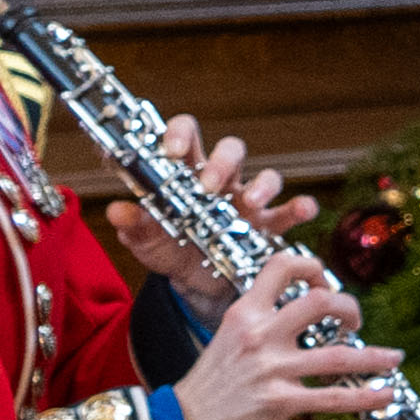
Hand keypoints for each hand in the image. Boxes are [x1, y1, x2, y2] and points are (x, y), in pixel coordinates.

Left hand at [101, 123, 300, 318]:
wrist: (194, 285)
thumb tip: (117, 210)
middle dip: (221, 162)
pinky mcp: (267, 227)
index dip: (179, 134)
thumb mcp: (147, 240)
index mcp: (187, 174)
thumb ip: (134, 226)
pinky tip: (302, 209)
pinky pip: (289, 211)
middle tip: (208, 185)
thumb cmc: (170, 249)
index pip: (185, 138)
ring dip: (261, 184)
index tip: (170, 147)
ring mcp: (247, 202)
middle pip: (230, 150)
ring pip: (265, 175)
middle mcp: (222, 181)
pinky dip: (299, 207)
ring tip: (250, 202)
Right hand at [170, 248, 399, 419]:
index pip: (282, 266)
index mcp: (245, 312)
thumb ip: (260, 320)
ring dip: (373, 356)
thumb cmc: (208, 383)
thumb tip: (297, 311)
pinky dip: (365, 396)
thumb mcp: (226, 335)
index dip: (312, 266)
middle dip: (349, 307)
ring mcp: (272, 369)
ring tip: (393, 358)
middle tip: (354, 321)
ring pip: (338, 354)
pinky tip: (385, 394)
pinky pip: (333, 396)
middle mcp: (260, 334)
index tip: (324, 282)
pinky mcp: (280, 402)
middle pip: (320, 302)